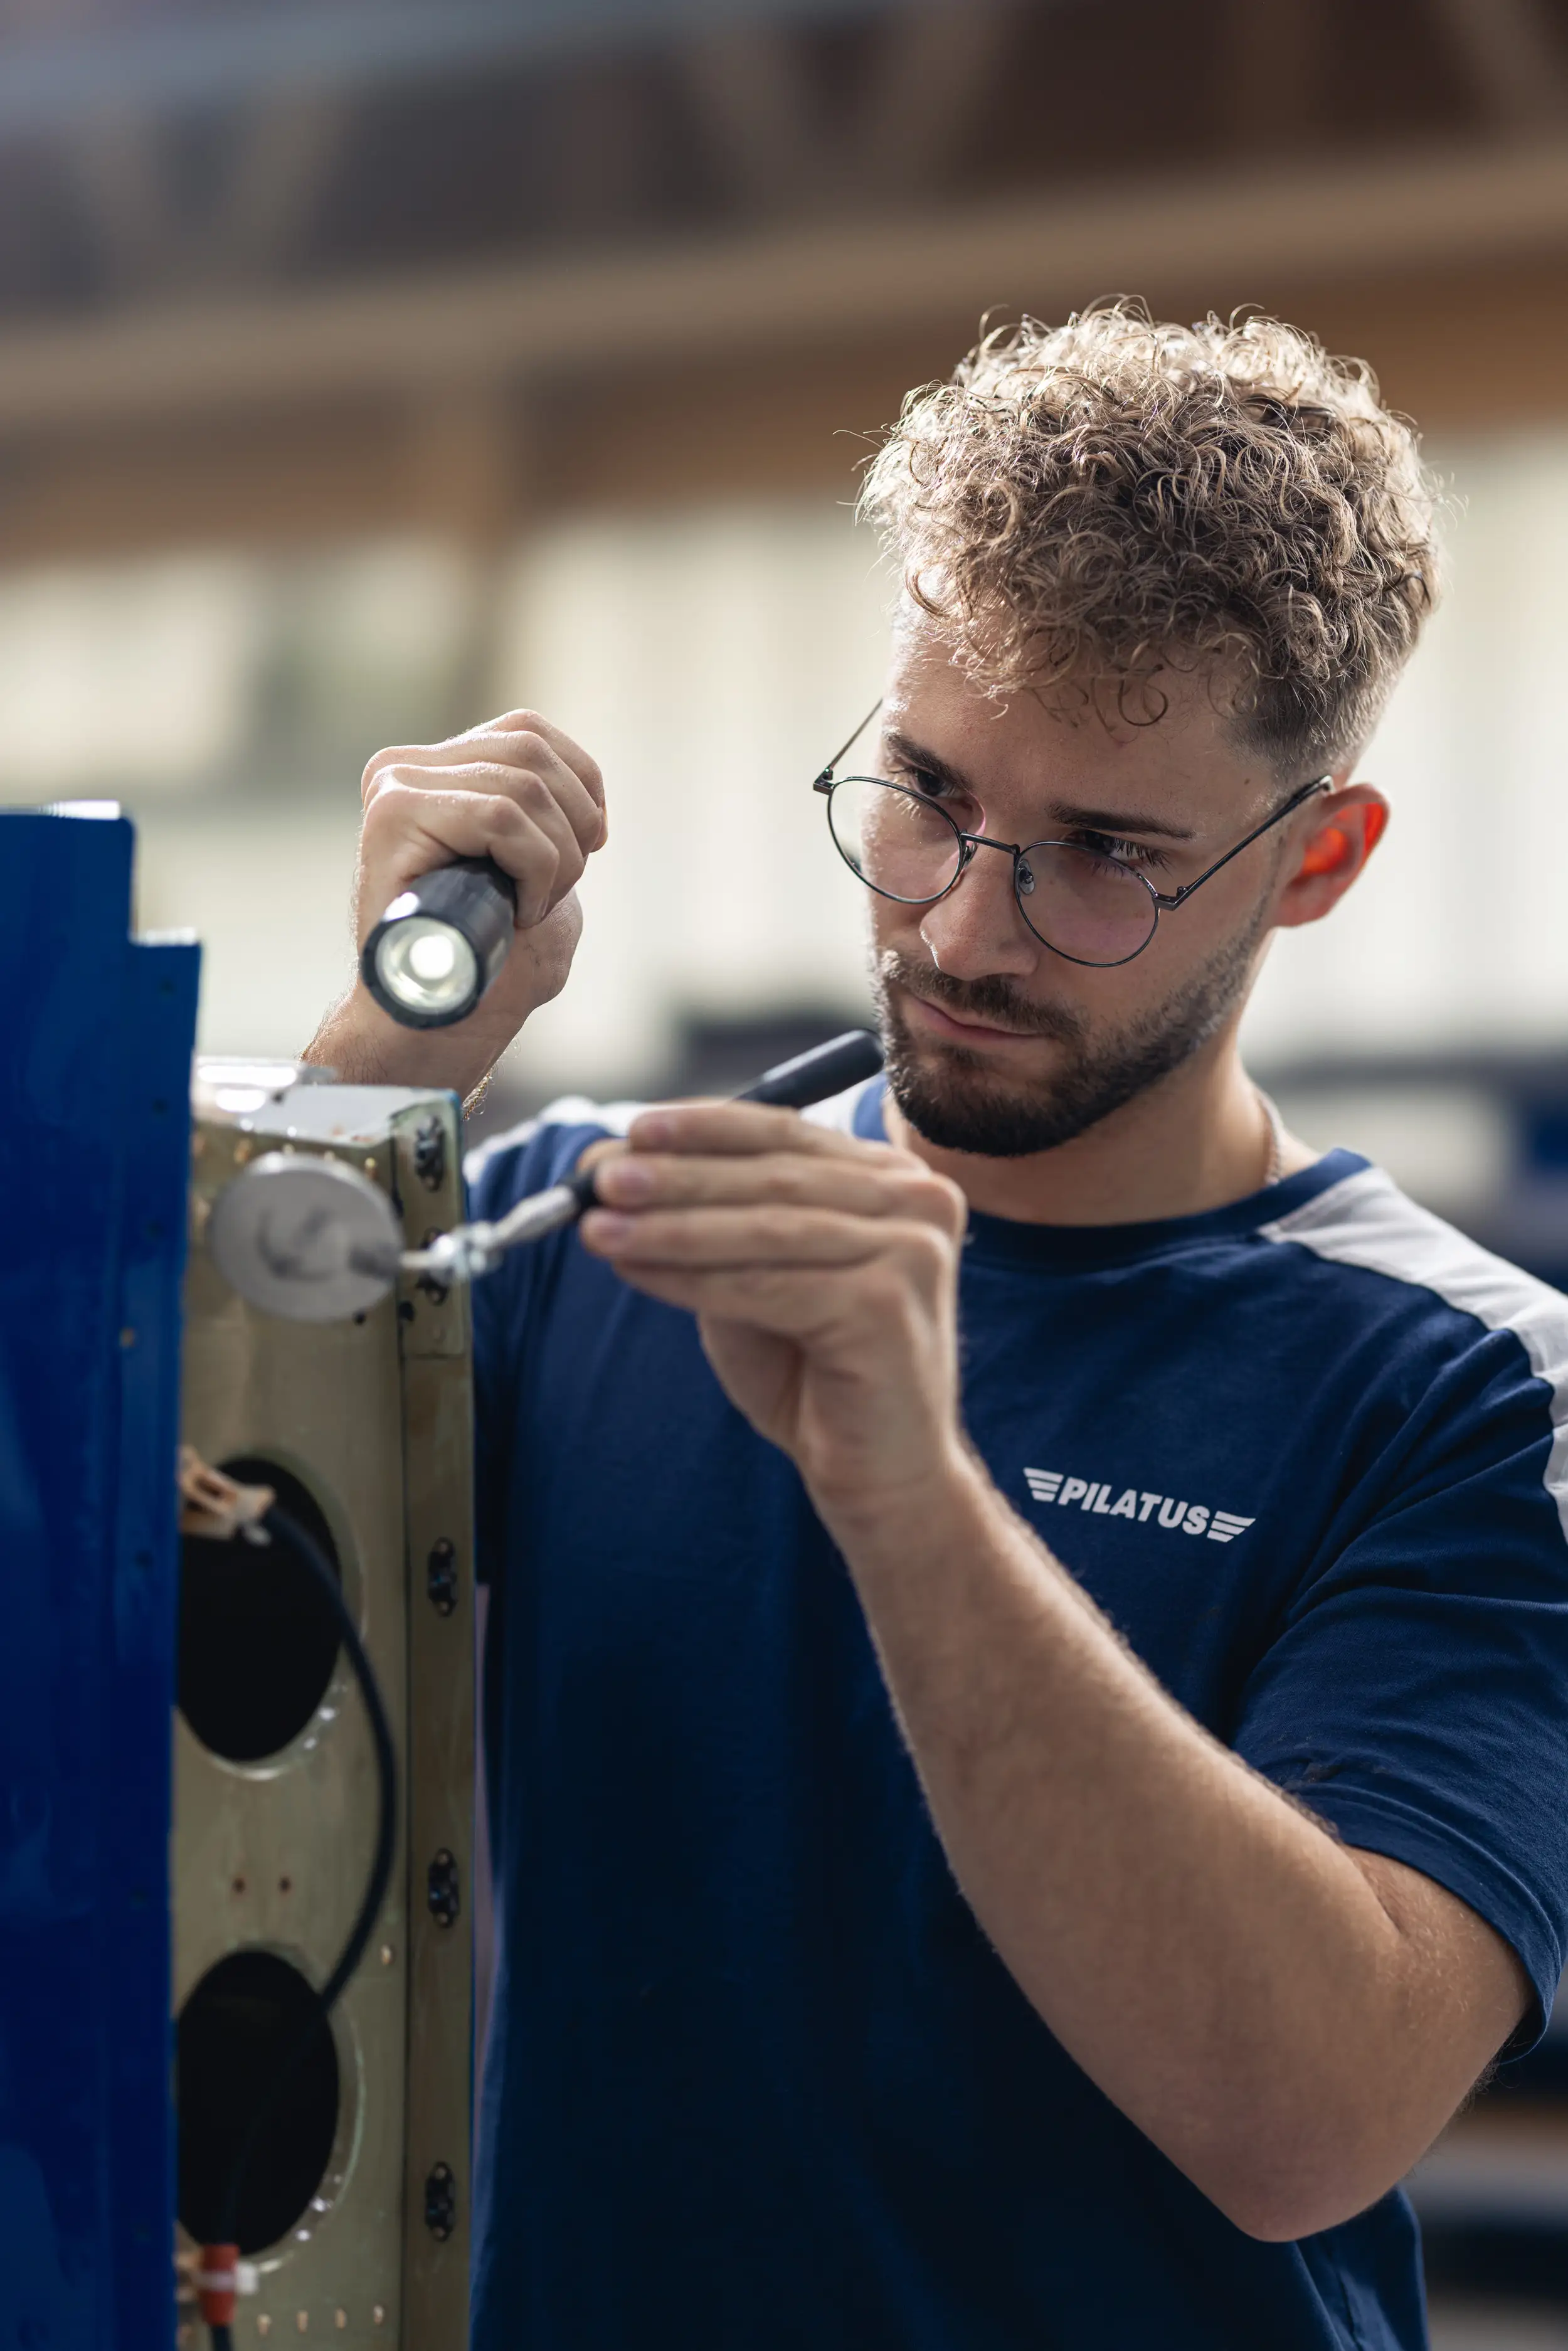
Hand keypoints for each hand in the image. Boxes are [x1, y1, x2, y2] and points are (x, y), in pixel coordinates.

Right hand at [306, 710, 605, 1092]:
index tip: (593, 842)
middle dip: (573, 827)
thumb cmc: (486, 960)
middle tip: (555, 891)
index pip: (528, 731)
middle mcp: (405, 769)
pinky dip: (535, 869)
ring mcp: (395, 788)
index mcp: (436, 772)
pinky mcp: (393, 815)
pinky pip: (501, 817)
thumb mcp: (531, 875)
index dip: (582, 783)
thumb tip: (587, 797)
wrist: (435, 1021)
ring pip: (524, 789)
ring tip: (533, 908)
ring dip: (556, 859)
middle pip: (532, 753)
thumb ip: (544, 821)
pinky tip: (520, 912)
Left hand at [579, 1104, 968, 1523]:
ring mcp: (911, 1252)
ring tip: (597, 1228)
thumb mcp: (756, 1278)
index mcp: (893, 1180)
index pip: (787, 1132)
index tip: (630, 1132)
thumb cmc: (816, 1375)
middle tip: (599, 1181)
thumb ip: (708, 1223)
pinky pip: (766, 1285)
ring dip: (672, 1227)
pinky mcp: (887, 1306)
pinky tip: (636, 1272)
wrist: (883, 1474)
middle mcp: (917, 1202)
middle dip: (678, 1176)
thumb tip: (609, 1166)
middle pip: (773, 1175)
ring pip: (766, 1228)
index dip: (705, 1128)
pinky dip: (693, 1278)